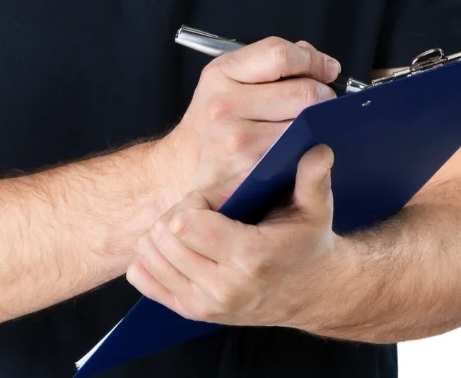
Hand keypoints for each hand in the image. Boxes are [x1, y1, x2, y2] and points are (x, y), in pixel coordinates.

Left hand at [127, 144, 349, 330]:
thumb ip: (313, 178)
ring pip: (149, 255)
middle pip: (164, 237)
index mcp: (250, 258)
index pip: (187, 221)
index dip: (195, 201)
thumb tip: (318, 148)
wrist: (311, 292)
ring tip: (190, 229)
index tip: (213, 200)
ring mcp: (205, 305)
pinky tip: (177, 248)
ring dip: (162, 234)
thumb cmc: (307, 243)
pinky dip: (150, 259)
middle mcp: (224, 287)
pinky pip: (143, 279)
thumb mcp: (315, 209)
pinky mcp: (192, 313)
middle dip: (177, 214)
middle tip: (201, 213)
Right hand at [154, 38, 340, 201]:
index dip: (313, 60)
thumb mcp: (227, 80)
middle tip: (321, 100)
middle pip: (303, 91)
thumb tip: (316, 58)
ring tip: (305, 122)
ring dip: (317, 121)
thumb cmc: (212, 123)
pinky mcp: (253, 168)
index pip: (280, 55)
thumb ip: (269, 62)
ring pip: (305, 122)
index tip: (327, 70)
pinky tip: (298, 141)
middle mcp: (225, 105)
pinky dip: (307, 144)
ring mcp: (238, 140)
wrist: (184, 168)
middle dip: (323, 94)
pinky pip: (299, 149)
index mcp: (220, 75)